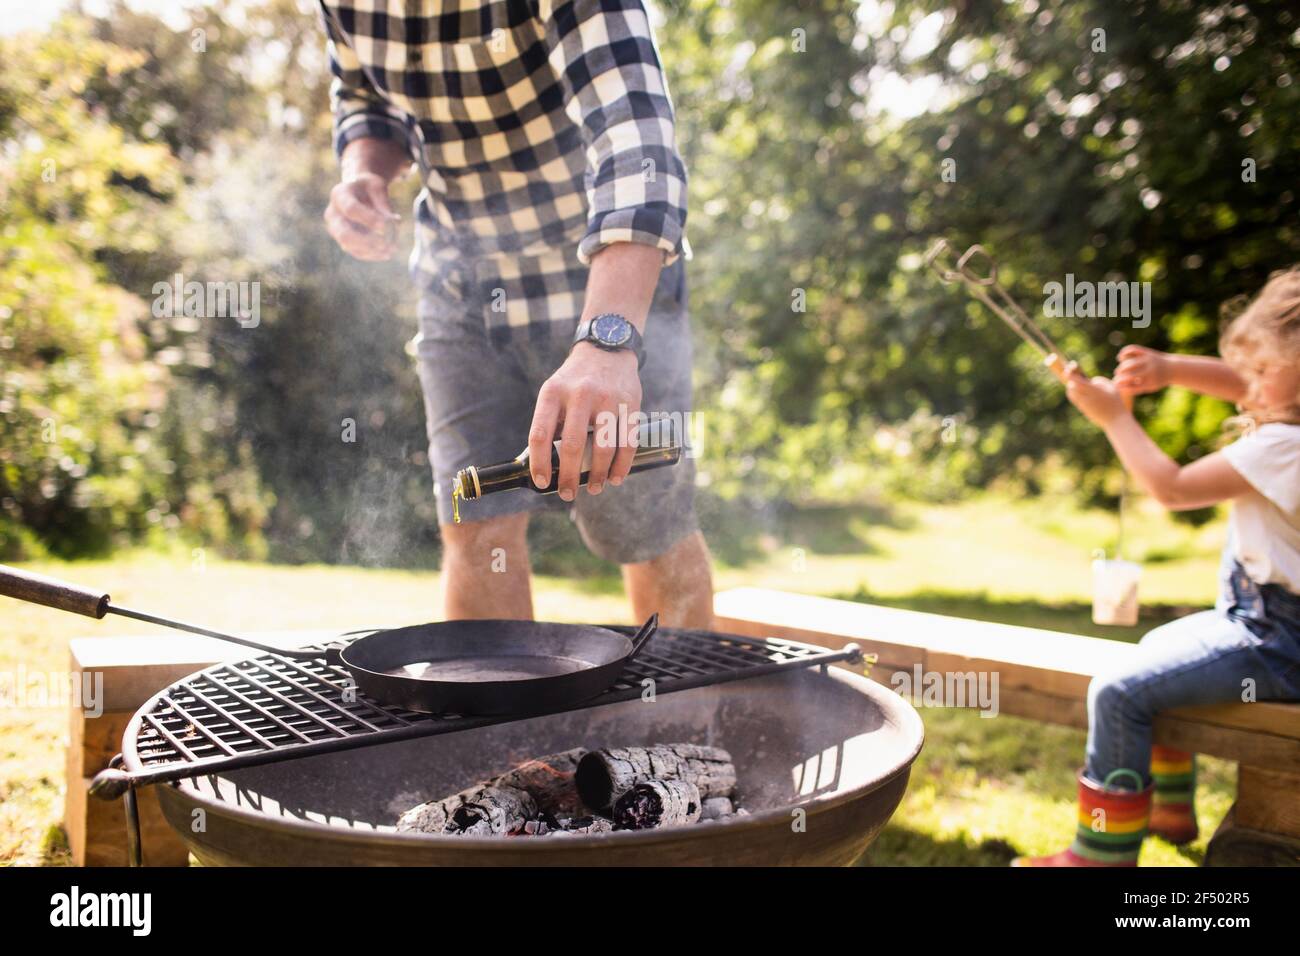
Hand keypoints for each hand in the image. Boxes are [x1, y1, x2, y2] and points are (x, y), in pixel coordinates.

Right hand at [324, 172, 399, 260]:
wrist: (358, 191)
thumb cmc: (369, 188)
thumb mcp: (377, 187)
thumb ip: (383, 203)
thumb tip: (393, 223)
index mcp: (339, 194)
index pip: (351, 209)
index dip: (368, 219)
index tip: (386, 225)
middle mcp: (332, 213)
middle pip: (344, 234)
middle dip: (367, 242)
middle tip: (386, 244)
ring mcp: (335, 229)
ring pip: (349, 246)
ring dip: (372, 251)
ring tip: (392, 249)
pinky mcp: (343, 240)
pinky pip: (355, 252)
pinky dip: (372, 255)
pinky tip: (387, 254)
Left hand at [528, 344, 641, 499]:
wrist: (606, 350)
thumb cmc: (575, 381)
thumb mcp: (554, 392)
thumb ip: (550, 423)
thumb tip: (546, 466)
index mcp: (552, 393)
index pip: (540, 435)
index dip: (539, 464)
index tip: (542, 483)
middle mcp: (579, 394)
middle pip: (573, 446)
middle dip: (570, 477)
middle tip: (568, 494)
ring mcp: (606, 398)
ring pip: (603, 447)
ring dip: (599, 474)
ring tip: (595, 488)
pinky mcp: (630, 403)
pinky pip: (627, 441)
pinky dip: (622, 465)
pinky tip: (617, 478)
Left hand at [1065, 364, 1130, 428]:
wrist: (1115, 421)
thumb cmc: (1116, 402)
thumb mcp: (1111, 387)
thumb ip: (1100, 381)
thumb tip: (1090, 381)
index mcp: (1094, 391)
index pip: (1077, 381)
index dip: (1071, 374)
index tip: (1068, 368)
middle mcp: (1087, 398)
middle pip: (1071, 387)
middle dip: (1070, 380)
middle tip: (1070, 373)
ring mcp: (1084, 405)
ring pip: (1071, 394)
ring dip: (1072, 387)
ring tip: (1075, 381)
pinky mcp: (1083, 410)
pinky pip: (1075, 400)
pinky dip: (1075, 394)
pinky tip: (1079, 390)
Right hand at [1114, 345, 1171, 396]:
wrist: (1173, 368)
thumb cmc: (1157, 380)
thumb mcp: (1149, 387)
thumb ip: (1134, 388)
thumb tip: (1118, 386)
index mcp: (1150, 383)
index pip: (1130, 386)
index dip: (1120, 385)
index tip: (1116, 385)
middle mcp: (1149, 371)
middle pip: (1128, 375)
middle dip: (1119, 377)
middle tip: (1117, 377)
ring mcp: (1148, 360)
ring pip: (1129, 363)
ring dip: (1121, 367)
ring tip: (1119, 370)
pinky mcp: (1147, 352)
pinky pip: (1132, 349)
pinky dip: (1124, 352)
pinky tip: (1120, 358)